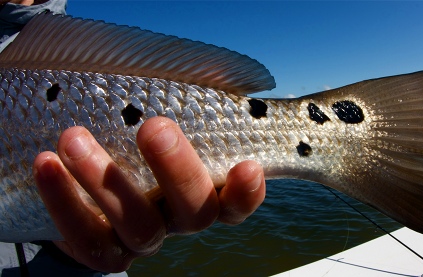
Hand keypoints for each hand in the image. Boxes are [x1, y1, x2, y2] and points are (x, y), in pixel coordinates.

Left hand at [32, 116, 265, 271]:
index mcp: (204, 193)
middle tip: (155, 128)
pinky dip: (65, 203)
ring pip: (139, 226)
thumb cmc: (140, 144)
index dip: (246, 193)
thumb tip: (209, 71)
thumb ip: (191, 100)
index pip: (235, 203)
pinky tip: (47, 164)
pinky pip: (87, 238)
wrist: (93, 186)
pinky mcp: (102, 249)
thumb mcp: (167, 122)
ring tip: (75, 139)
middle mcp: (178, 220)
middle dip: (177, 171)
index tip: (247, 166)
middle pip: (194, 212)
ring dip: (108, 182)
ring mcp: (142, 239)